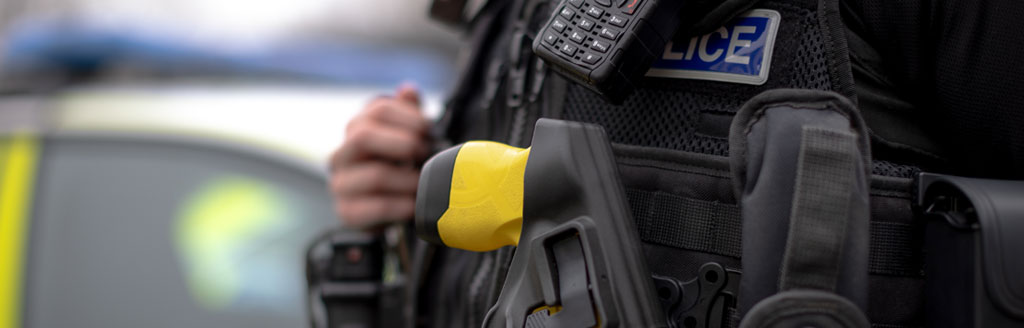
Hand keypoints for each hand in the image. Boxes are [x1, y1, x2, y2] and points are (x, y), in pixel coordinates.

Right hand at [329, 84, 430, 228]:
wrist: (384, 213)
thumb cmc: (398, 169)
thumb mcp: (406, 138)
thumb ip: (408, 113)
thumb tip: (408, 90)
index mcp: (358, 129)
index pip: (379, 109)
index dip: (411, 117)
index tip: (430, 130)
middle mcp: (342, 153)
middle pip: (364, 136)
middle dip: (404, 144)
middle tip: (426, 155)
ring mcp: (341, 183)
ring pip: (375, 175)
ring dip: (409, 180)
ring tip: (424, 184)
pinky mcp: (347, 212)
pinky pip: (376, 207)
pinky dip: (401, 206)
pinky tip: (414, 205)